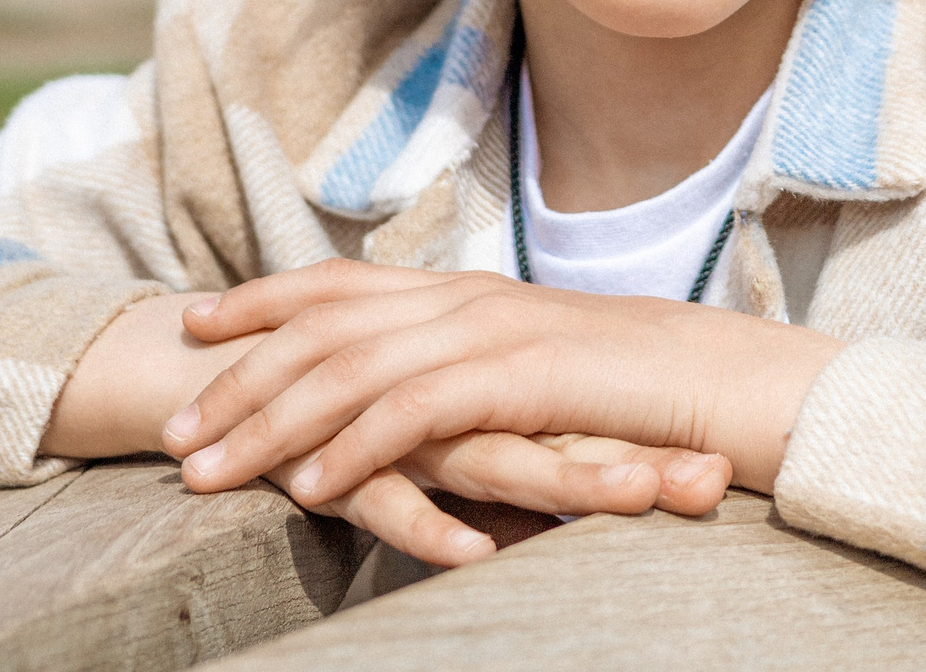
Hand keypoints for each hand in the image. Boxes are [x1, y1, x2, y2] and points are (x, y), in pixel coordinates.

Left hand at [159, 259, 840, 506]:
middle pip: (323, 325)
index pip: (341, 283)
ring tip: (207, 470)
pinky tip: (308, 492)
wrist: (731, 385)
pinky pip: (415, 413)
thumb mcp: (533, 378)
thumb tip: (415, 405)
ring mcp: (493, 332)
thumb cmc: (639, 396)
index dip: (263, 299)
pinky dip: (353, 448)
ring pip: (351, 369)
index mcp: (467, 291)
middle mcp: (467, 298)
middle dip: (237, 374)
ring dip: (270, 422)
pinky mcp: (521, 380)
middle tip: (170, 424)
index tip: (194, 323)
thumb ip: (468, 380)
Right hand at [304, 430, 730, 566]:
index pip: (584, 414)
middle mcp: (450, 398)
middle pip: (562, 430)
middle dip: (638, 457)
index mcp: (478, 388)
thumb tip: (567, 503)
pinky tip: (474, 555)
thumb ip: (493, 465)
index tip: (733, 464)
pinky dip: (429, 525)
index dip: (656, 437)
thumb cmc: (323, 414)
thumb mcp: (422, 441)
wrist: (193, 371)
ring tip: (634, 499)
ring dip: (563, 480)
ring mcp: (393, 424)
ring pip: (489, 454)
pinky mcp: (330, 459)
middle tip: (712, 481)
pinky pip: (386, 497)